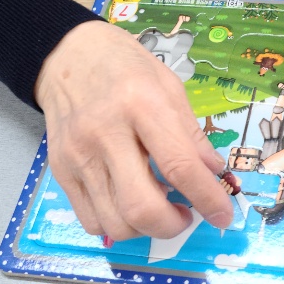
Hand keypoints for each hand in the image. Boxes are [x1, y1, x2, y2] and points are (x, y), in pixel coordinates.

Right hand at [34, 19, 234, 241]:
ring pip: (114, 223)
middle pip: (141, 207)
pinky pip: (90, 220)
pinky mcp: (60, 170)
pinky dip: (117, 224)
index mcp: (141, 103)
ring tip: (159, 208)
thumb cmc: (124, 65)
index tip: (223, 214)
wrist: (67, 54)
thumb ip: (190, 132)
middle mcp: (106, 133)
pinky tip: (129, 203)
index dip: (207, 197)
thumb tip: (213, 173)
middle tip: (186, 215)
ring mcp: (78, 155)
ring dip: (146, 229)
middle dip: (173, 226)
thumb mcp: (168, 85)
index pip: (178, 165)